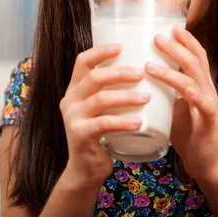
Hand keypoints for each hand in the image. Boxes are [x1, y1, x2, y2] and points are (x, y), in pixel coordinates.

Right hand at [59, 44, 149, 189]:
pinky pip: (103, 124)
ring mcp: (73, 117)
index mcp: (75, 89)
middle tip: (142, 73)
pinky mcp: (80, 134)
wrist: (86, 169)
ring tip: (146, 98)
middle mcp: (70, 99)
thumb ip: (112, 92)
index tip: (121, 47)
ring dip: (126, 96)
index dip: (100, 52)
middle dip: (119, 73)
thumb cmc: (102, 135)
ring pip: (100, 99)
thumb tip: (145, 70)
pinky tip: (139, 122)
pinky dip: (123, 122)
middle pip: (93, 77)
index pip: (82, 61)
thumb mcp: (102, 109)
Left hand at [145, 27, 217, 182]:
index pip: (196, 56)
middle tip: (156, 36)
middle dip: (177, 45)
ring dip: (173, 65)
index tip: (170, 26)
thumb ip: (163, 91)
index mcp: (199, 85)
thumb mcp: (172, 107)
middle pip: (196, 60)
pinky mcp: (208, 119)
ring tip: (151, 60)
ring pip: (194, 76)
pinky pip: (199, 100)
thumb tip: (138, 76)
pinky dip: (185, 90)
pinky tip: (173, 86)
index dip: (186, 40)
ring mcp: (209, 103)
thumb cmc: (186, 134)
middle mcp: (207, 90)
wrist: (205, 163)